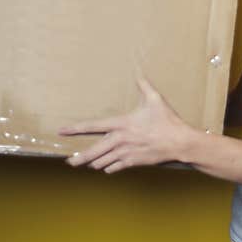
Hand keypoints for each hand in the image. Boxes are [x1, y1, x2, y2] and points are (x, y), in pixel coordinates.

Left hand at [58, 78, 194, 172]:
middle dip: (79, 158)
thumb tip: (138, 73)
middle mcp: (120, 140)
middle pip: (93, 151)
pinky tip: (106, 167)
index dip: (75, 129)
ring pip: (102, 162)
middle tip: (69, 161)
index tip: (62, 131)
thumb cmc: (168, 121)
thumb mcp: (155, 99)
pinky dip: (109, 168)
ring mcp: (126, 153)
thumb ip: (144, 86)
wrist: (179, 143)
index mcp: (122, 123)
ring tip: (86, 164)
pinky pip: (115, 168)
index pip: (93, 126)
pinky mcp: (133, 162)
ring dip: (94, 163)